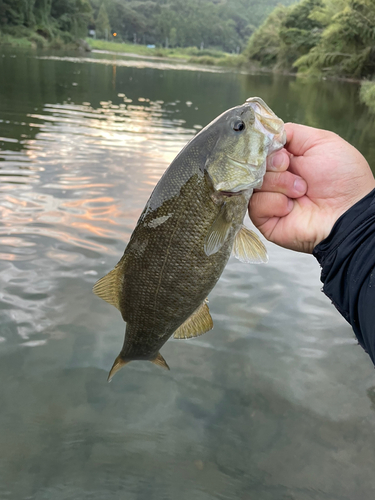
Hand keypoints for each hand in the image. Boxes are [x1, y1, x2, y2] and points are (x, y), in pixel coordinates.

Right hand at [249, 123, 374, 252]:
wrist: (348, 211)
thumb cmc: (343, 178)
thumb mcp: (321, 141)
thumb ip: (291, 132)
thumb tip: (266, 133)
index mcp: (286, 160)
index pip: (260, 149)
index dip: (267, 148)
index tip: (284, 153)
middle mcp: (275, 179)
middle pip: (254, 164)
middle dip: (274, 165)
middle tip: (293, 170)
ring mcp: (270, 199)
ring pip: (254, 183)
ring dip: (279, 184)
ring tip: (300, 191)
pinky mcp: (265, 220)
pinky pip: (255, 204)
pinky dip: (274, 202)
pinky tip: (291, 206)